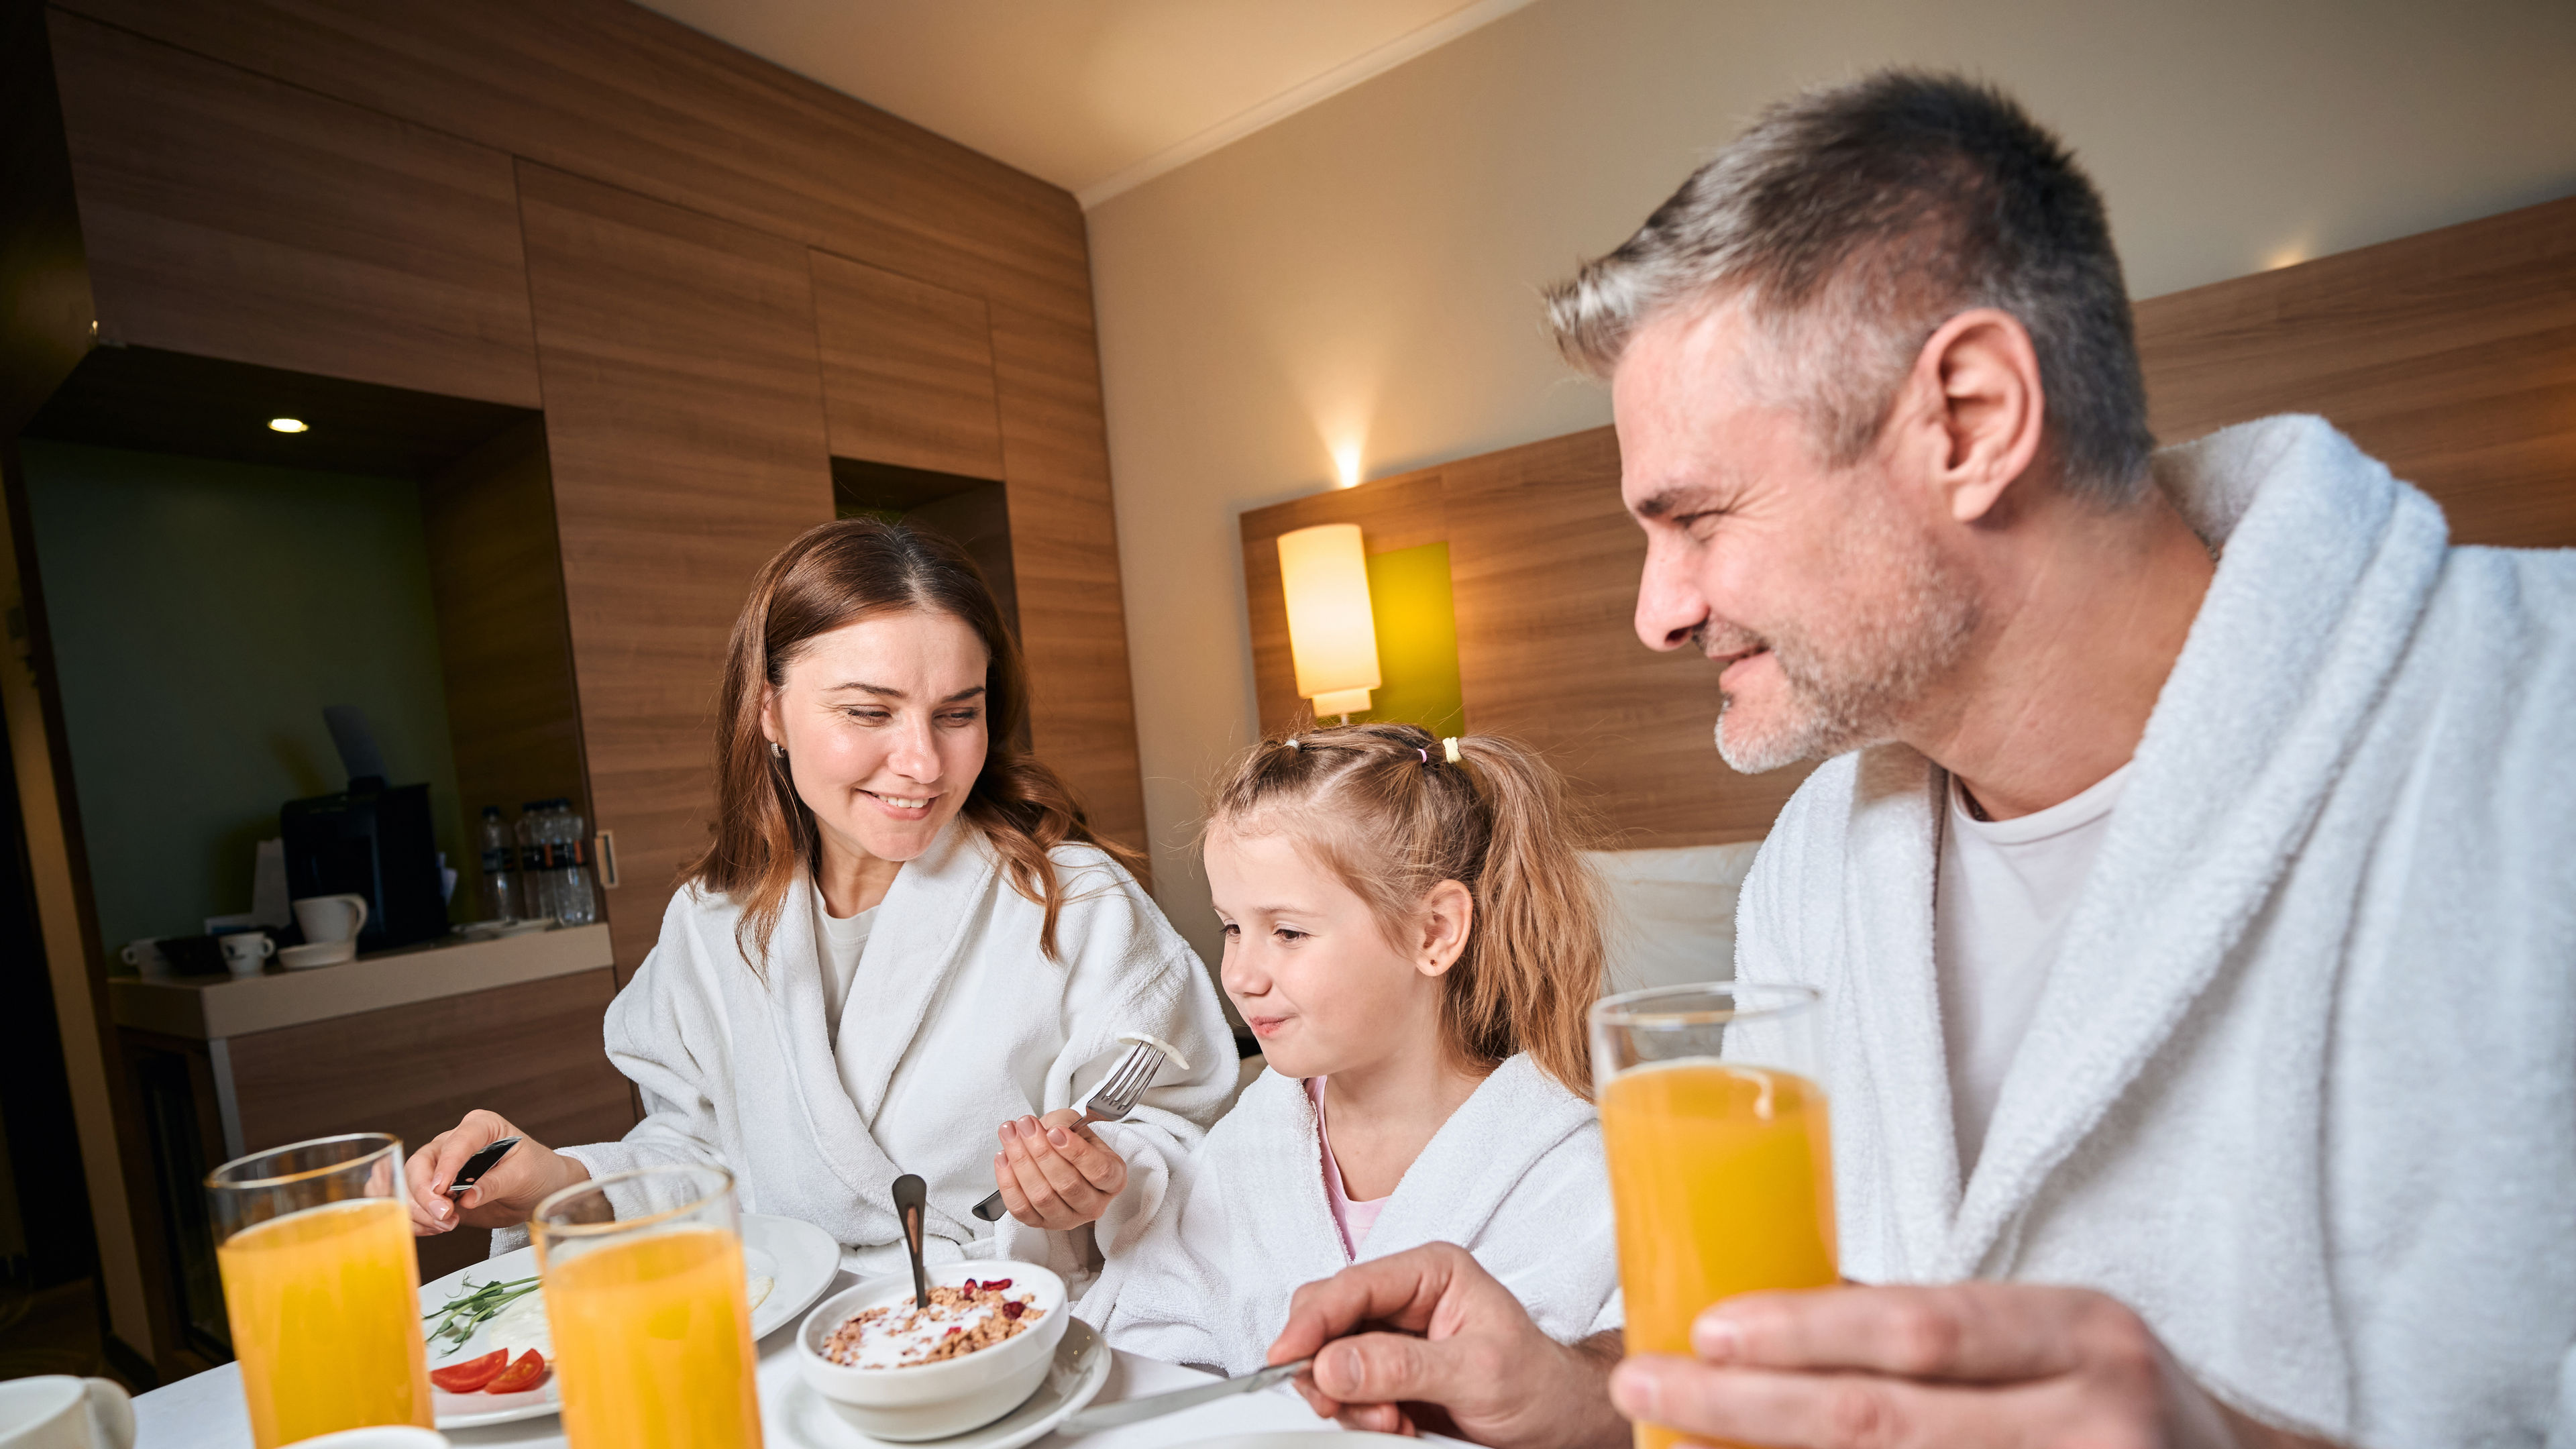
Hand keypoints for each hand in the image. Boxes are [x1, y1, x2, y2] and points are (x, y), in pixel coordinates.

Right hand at [403, 1109, 589, 1234]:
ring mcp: (442, 1166)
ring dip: (421, 1209)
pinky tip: (436, 1227)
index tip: (442, 1189)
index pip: (456, 1142)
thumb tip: (467, 1199)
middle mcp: (455, 1142)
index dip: (446, 1166)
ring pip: (411, 1184)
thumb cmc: (537, 1172)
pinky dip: (418, 1218)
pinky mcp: (438, 1191)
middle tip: (444, 1215)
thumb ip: (495, 1184)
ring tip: (447, 1224)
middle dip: (426, 1192)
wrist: (540, 1191)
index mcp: (481, 1126)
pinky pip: (414, 1202)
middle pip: (422, 1163)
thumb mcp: (523, 1175)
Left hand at [991, 1109, 1127, 1230]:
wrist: (1059, 1157)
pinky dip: (1008, 1182)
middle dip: (1041, 1151)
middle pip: (1067, 1185)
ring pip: (1042, 1197)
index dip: (1076, 1151)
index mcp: (1113, 1179)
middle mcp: (1094, 1204)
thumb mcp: (1076, 1125)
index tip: (1055, 1131)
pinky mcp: (1041, 1224)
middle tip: (1025, 1125)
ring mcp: (1068, 1218)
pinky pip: (1021, 1209)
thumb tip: (1048, 1130)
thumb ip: (1065, 1124)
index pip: (1099, 1171)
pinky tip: (1003, 1158)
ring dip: (1021, 1162)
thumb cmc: (1072, 1142)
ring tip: (1010, 1135)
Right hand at [1267, 1241, 1627, 1448]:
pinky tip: (1396, 1425)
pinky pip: (1346, 1391)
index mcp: (1431, 1273)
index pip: (1352, 1286)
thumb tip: (1332, 1363)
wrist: (1560, 1424)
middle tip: (1342, 1404)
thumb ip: (1401, 1367)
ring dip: (1347, 1398)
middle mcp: (1405, 1298)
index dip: (1312, 1320)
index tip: (1286, 1356)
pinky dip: (1359, 1415)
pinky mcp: (1387, 1375)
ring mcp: (1393, 1338)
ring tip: (1394, 1421)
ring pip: (1329, 1358)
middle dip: (1327, 1365)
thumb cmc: (1537, 1385)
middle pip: (1328, 1318)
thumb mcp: (1476, 1374)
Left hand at [1609, 1282, 2340, 1448]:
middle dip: (1749, 1411)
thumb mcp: (2052, 1344)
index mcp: (2086, 1334)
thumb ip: (1933, 1336)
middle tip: (1645, 1388)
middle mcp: (2095, 1419)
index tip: (1704, 1330)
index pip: (1923, 1327)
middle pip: (1887, 1423)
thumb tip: (1765, 1320)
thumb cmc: (2112, 1404)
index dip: (1806, 1331)